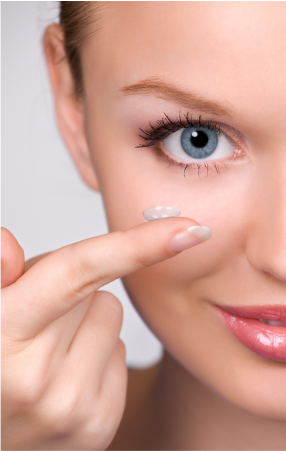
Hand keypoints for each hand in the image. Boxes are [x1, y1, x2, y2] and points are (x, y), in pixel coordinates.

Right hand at [0, 218, 206, 450]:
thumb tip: (7, 246)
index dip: (135, 245)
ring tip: (49, 352)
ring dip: (87, 328)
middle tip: (39, 322)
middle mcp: (38, 380)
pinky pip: (120, 357)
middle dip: (77, 298)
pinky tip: (64, 376)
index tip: (187, 228)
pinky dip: (97, 357)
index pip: (78, 273)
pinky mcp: (99, 427)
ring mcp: (72, 409)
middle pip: (104, 296)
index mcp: (4, 334)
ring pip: (116, 326)